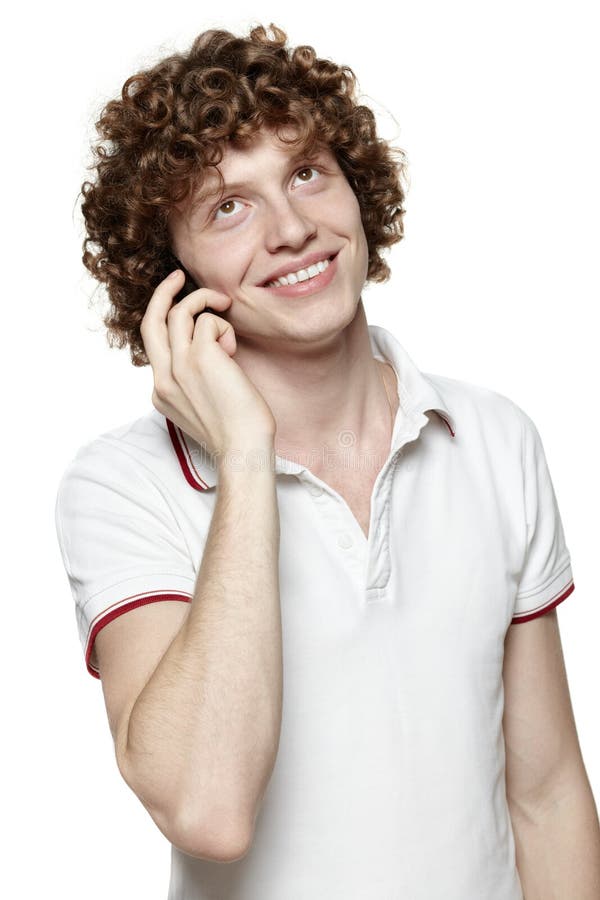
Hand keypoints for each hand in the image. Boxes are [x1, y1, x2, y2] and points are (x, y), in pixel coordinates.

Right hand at [140, 270, 276, 462]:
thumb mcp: (202, 406)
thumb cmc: (235, 431)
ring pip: (178, 313)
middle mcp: (163, 378)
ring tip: (225, 306)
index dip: (170, 323)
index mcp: (161, 392)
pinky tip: (234, 351)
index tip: (185, 311)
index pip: (154, 345)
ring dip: (204, 301)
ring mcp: (179, 366)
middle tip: (179, 277)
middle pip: (150, 322)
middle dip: (162, 292)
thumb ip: (193, 381)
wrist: (243, 448)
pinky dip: (223, 326)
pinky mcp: (200, 357)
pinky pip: (208, 320)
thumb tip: (210, 352)